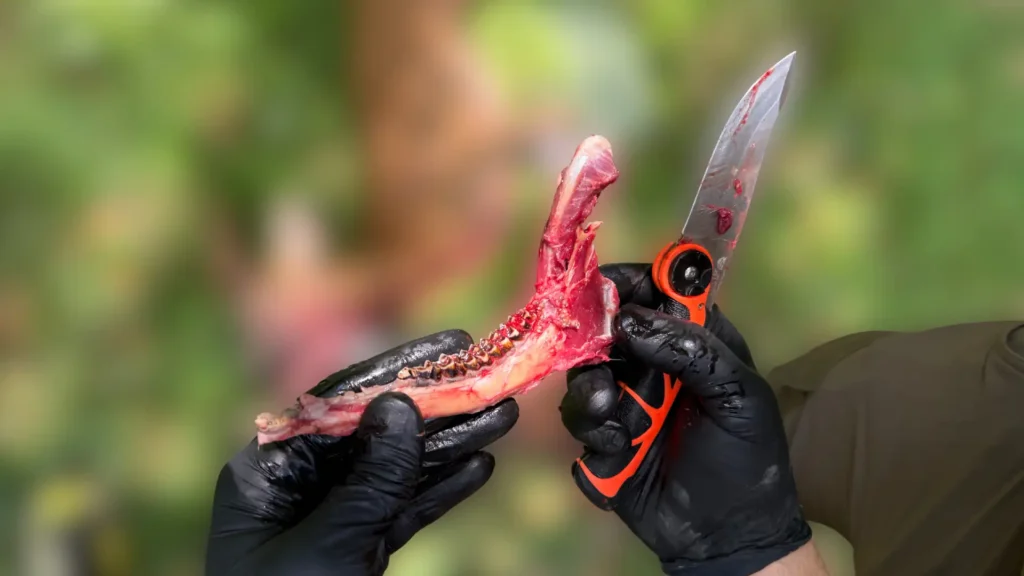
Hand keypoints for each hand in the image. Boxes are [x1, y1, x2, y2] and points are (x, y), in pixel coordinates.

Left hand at [206, 330, 518, 575]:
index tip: (450, 344)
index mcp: (266, 471)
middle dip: (437, 407)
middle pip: (376, 431)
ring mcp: (329, 516)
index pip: (338, 402)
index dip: (399, 369)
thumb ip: (370, 478)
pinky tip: (479, 468)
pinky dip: (441, 491)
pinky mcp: (356, 548)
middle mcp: (297, 485)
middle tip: (492, 378)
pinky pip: (402, 511)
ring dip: (451, 445)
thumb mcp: (327, 546)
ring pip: (397, 470)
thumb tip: (401, 406)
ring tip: (503, 419)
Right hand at [560, 264, 811, 574]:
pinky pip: (579, 420)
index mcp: (691, 342)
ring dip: (592, 390)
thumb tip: (630, 320)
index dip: (629, 282)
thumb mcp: (738, 396)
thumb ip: (692, 350)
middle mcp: (652, 363)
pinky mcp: (603, 438)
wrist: (727, 536)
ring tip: (611, 409)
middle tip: (599, 354)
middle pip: (605, 328)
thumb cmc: (748, 460)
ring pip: (584, 373)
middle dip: (596, 339)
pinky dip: (594, 431)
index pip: (654, 292)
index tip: (607, 285)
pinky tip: (618, 447)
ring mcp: (624, 400)